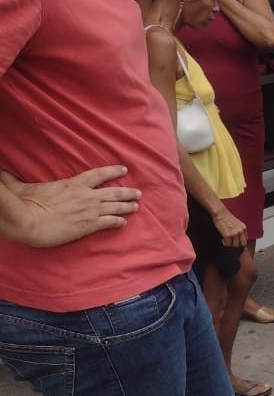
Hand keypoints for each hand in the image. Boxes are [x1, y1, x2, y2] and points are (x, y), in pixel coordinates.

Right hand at [0, 165, 140, 247]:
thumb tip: (0, 171)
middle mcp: (85, 196)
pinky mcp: (88, 225)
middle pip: (113, 191)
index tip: (124, 169)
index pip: (98, 174)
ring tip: (136, 206)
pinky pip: (109, 222)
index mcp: (72, 184)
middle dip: (128, 192)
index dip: (113, 171)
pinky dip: (118, 221)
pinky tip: (124, 222)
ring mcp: (89, 211)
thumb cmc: (25, 204)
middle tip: (138, 193)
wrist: (29, 222)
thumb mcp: (21, 186)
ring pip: (115, 206)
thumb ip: (14, 178)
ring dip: (128, 206)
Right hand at [211, 206, 246, 248]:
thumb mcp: (237, 223)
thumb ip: (240, 230)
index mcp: (244, 228)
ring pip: (235, 245)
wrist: (220, 213)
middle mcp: (240, 231)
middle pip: (242, 244)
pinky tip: (223, 239)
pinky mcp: (228, 235)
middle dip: (236, 244)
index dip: (240, 242)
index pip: (246, 239)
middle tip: (231, 242)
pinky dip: (225, 243)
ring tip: (226, 240)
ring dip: (230, 244)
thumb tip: (239, 238)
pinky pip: (228, 244)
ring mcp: (234, 233)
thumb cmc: (227, 217)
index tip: (236, 241)